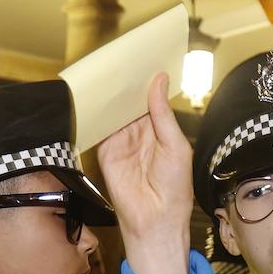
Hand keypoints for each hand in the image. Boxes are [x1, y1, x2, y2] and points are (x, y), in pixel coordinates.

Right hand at [97, 72, 193, 273]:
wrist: (155, 220)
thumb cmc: (174, 188)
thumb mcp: (175, 145)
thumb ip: (162, 113)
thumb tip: (158, 80)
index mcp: (159, 129)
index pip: (150, 98)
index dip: (146, 79)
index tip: (144, 54)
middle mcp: (139, 132)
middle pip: (129, 100)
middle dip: (127, 81)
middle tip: (122, 53)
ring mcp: (121, 140)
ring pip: (114, 110)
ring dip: (111, 93)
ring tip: (108, 66)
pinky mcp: (105, 150)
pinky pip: (99, 126)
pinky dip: (97, 111)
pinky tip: (97, 93)